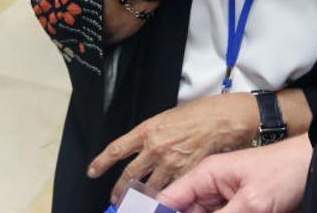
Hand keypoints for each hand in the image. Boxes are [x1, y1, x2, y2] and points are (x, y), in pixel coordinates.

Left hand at [88, 94, 258, 203]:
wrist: (223, 119)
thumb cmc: (199, 113)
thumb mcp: (168, 118)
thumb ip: (153, 134)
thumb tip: (145, 147)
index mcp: (147, 130)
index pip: (117, 149)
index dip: (101, 162)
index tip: (93, 171)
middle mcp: (155, 148)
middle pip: (129, 175)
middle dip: (120, 190)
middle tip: (115, 198)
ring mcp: (170, 164)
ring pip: (149, 188)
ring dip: (141, 198)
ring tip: (137, 205)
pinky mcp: (186, 174)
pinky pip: (172, 191)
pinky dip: (166, 198)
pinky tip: (164, 202)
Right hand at [157, 137, 311, 212]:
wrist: (315, 168)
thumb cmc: (284, 174)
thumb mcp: (251, 204)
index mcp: (206, 175)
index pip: (169, 198)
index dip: (158, 212)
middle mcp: (211, 187)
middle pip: (186, 211)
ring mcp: (226, 200)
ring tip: (239, 212)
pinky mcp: (240, 209)